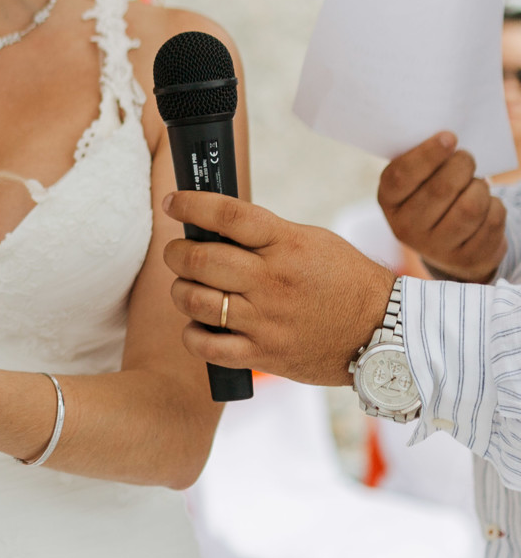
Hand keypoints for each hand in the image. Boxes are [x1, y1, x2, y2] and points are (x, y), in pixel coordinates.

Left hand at [162, 191, 393, 385]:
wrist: (386, 332)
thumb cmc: (345, 280)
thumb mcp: (312, 241)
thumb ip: (265, 234)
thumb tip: (213, 224)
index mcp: (286, 245)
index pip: (227, 215)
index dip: (191, 205)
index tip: (172, 203)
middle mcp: (272, 282)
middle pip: (200, 260)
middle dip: (176, 253)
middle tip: (177, 253)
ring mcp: (267, 320)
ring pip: (195, 301)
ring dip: (181, 291)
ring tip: (189, 287)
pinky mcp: (265, 354)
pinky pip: (207, 346)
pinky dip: (192, 334)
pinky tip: (199, 324)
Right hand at [378, 132, 504, 282]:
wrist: (448, 244)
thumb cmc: (431, 197)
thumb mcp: (417, 181)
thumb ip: (422, 160)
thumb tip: (447, 138)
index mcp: (389, 201)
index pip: (402, 176)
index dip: (427, 155)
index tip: (449, 137)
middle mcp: (406, 228)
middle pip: (441, 189)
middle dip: (462, 165)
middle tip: (466, 158)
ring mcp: (436, 248)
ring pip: (470, 207)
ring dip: (480, 188)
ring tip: (476, 185)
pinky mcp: (466, 259)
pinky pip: (492, 222)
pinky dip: (495, 206)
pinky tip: (485, 206)